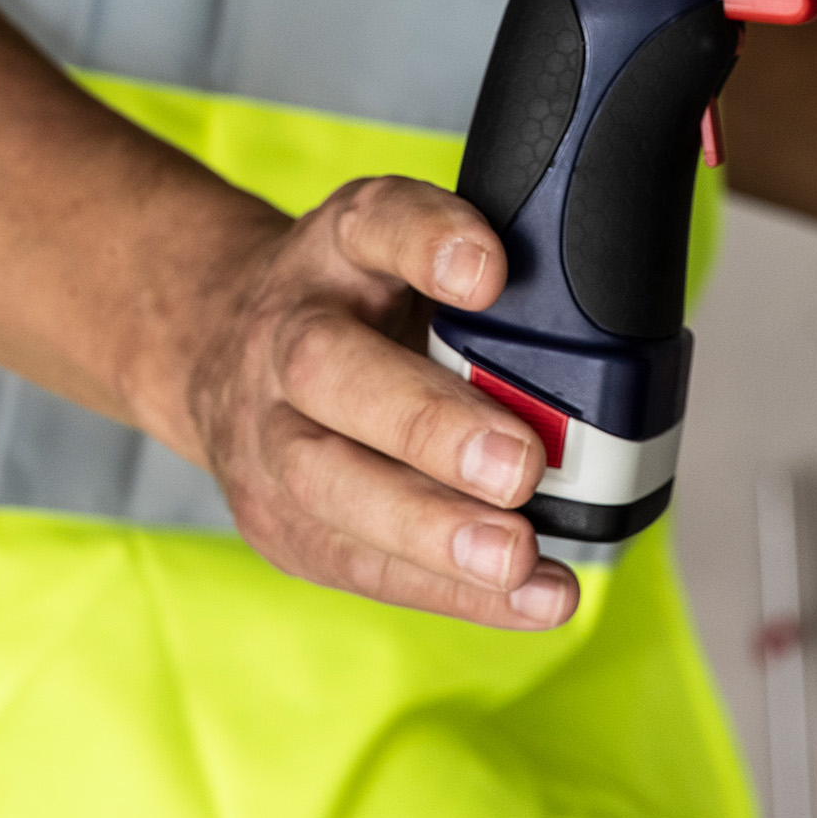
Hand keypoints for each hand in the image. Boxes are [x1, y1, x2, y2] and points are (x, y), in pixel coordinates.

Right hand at [181, 176, 578, 629]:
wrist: (222, 352)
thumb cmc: (357, 307)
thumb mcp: (410, 258)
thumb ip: (486, 283)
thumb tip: (593, 338)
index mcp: (336, 248)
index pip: (375, 221)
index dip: (428, 240)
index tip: (490, 272)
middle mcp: (285, 335)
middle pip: (330, 370)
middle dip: (426, 425)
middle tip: (518, 467)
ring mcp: (265, 434)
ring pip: (329, 484)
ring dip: (430, 530)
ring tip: (517, 558)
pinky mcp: (277, 520)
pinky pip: (356, 561)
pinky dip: (447, 588)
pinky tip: (524, 596)